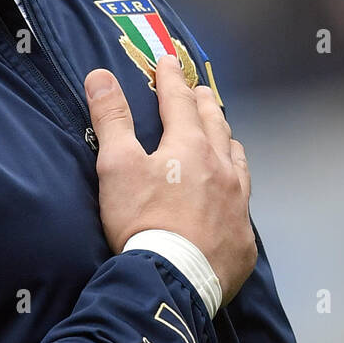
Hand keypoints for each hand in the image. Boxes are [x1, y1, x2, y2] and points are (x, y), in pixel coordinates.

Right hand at [85, 54, 256, 304]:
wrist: (173, 281)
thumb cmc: (143, 221)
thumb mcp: (117, 166)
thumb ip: (111, 119)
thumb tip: (100, 76)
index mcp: (191, 147)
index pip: (179, 102)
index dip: (171, 79)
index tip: (168, 60)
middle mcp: (222, 169)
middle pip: (216, 126)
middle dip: (205, 105)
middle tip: (202, 92)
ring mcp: (238, 204)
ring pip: (237, 160)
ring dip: (227, 142)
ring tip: (223, 136)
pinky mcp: (243, 238)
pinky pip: (243, 203)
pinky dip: (236, 188)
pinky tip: (232, 195)